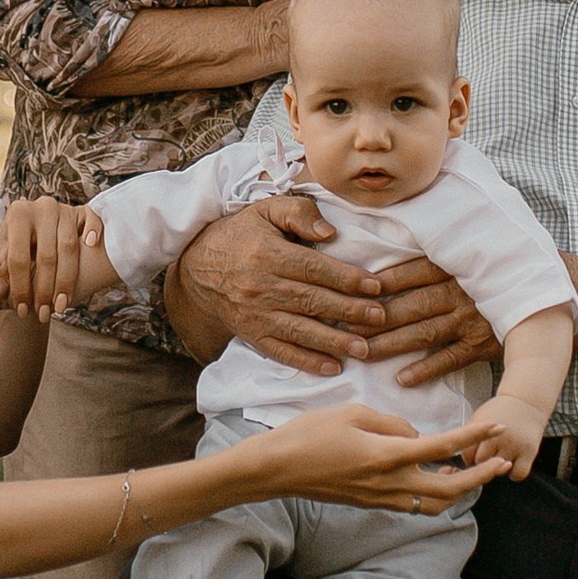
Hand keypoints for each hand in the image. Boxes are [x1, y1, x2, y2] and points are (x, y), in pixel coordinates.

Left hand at [0, 194, 107, 321]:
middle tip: (43, 313)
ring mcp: (64, 208)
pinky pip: (92, 222)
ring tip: (62, 305)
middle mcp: (40, 207)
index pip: (18, 257)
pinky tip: (91, 248)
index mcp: (17, 214)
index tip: (22, 309)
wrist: (49, 226)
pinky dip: (92, 232)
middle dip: (44, 289)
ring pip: (69, 248)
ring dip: (67, 280)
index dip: (20, 286)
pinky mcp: (84, 211)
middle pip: (46, 256)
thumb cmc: (24, 246)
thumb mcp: (8, 256)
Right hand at [163, 194, 391, 377]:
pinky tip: (331, 368)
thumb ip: (299, 213)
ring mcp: (255, 315)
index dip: (345, 278)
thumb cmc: (241, 235)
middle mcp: (260, 287)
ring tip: (364, 348)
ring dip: (333, 341)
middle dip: (348, 311)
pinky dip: (306, 362)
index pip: (313, 268)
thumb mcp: (265, 210)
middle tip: (379, 317)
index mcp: (267, 254)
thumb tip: (329, 232)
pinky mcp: (251, 335)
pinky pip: (280, 351)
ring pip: (299, 330)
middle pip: (311, 301)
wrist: (197, 268)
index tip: (374, 285)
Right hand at [261, 403, 505, 516]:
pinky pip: (413, 505)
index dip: (474, 436)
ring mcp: (380, 498)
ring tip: (470, 471)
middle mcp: (389, 483)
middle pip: (449, 489)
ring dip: (458, 491)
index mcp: (387, 455)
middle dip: (480, 477)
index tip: (497, 426)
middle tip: (500, 462)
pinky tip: (434, 478)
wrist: (277, 469)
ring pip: (434, 504)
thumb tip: (416, 436)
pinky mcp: (371, 503)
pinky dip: (433, 495)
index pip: (443, 447)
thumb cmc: (310, 434)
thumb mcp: (353, 413)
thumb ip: (392, 423)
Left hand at [357, 251, 496, 389]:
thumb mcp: (467, 260)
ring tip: (363, 353)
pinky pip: (450, 360)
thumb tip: (388, 265)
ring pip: (425, 333)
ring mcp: (472, 320)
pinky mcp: (482, 345)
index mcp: (455, 267)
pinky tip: (401, 379)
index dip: (383, 283)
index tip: (353, 291)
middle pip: (412, 306)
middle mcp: (461, 293)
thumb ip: (435, 260)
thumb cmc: (492, 277)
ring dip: (392, 344)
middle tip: (346, 328)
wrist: (536, 302)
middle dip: (377, 318)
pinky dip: (427, 370)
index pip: (413, 273)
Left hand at [465, 390, 550, 478]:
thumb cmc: (499, 412)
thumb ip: (470, 440)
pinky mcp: (530, 452)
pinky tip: (513, 464)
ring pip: (499, 471)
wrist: (526, 401)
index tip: (476, 453)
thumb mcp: (479, 420)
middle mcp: (498, 438)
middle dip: (483, 463)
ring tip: (502, 456)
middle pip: (482, 464)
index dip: (470, 457)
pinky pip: (518, 475)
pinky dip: (514, 474)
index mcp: (482, 429)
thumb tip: (465, 465)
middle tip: (490, 455)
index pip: (468, 456)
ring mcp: (514, 446)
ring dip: (499, 469)